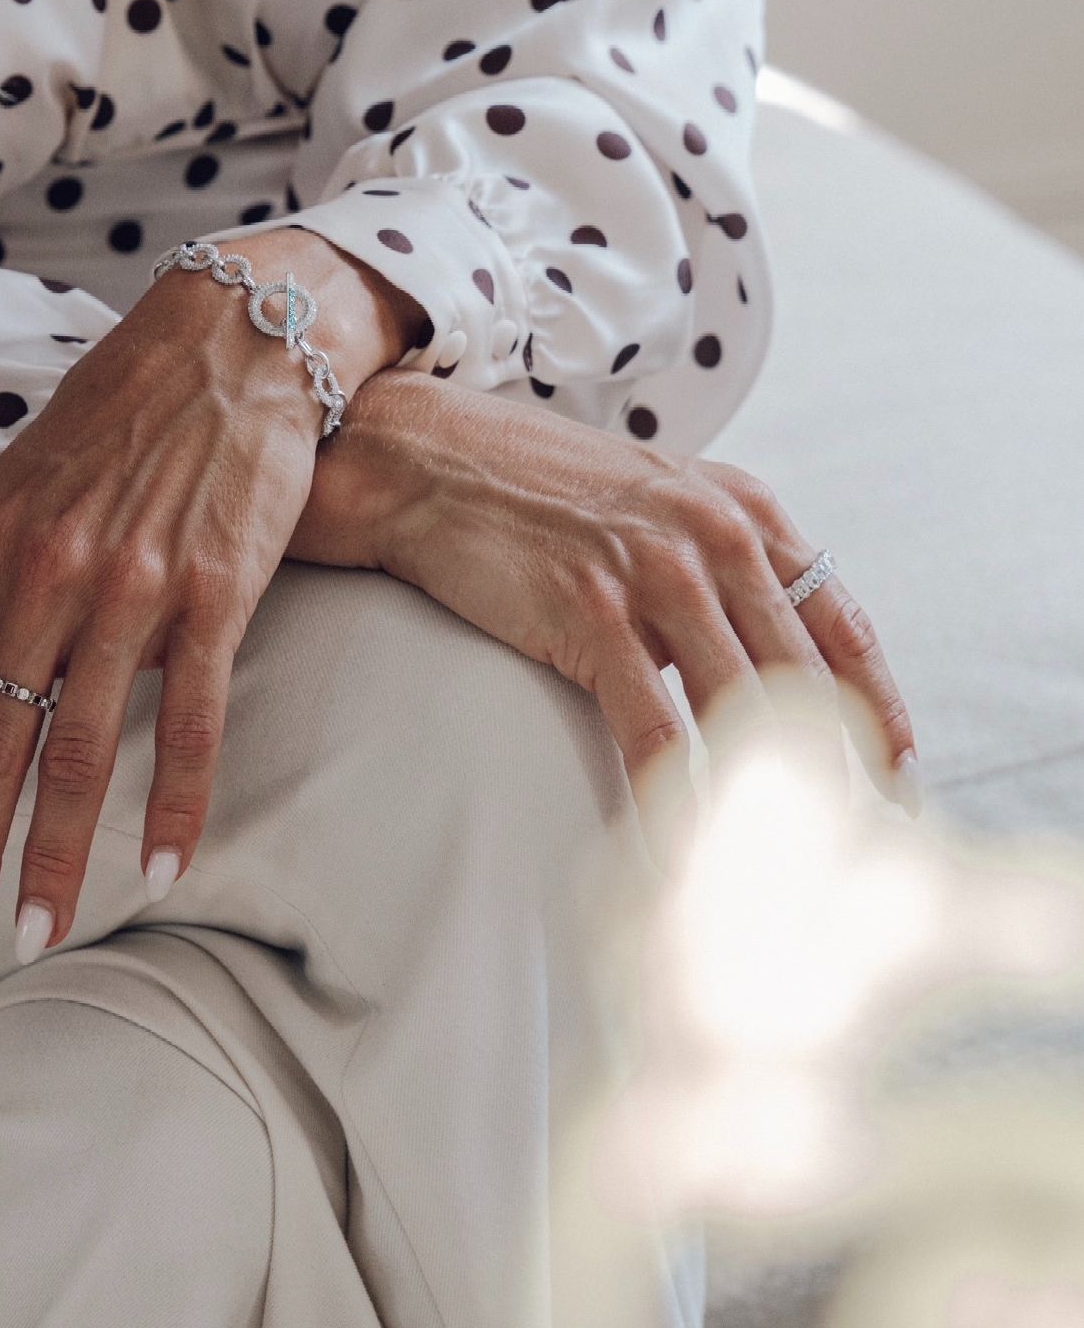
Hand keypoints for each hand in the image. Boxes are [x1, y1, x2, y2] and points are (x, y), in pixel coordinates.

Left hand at [0, 231, 424, 962]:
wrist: (230, 341)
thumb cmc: (117, 418)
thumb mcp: (13, 493)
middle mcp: (46, 576)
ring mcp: (133, 588)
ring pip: (83, 749)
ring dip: (58, 855)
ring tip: (38, 931)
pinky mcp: (216, 594)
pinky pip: (190, 721)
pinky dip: (173, 803)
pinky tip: (158, 869)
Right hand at [290, 370, 918, 834]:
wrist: (432, 460)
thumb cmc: (537, 489)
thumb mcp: (655, 499)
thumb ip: (715, 561)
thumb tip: (749, 651)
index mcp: (746, 511)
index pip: (843, 626)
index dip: (882, 712)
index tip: (896, 779)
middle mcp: (717, 537)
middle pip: (806, 679)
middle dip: (838, 774)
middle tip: (854, 849)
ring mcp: (657, 573)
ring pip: (741, 708)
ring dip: (765, 796)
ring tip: (781, 866)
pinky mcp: (592, 612)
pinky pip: (653, 726)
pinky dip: (673, 795)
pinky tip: (682, 843)